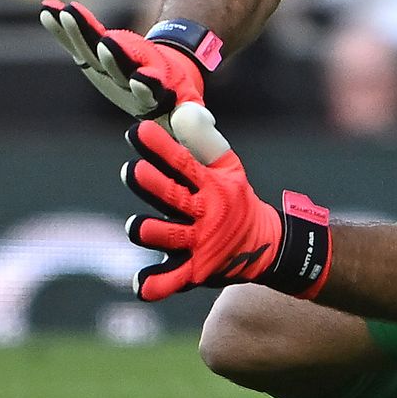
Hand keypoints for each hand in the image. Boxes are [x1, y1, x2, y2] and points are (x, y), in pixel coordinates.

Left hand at [40, 0, 204, 117]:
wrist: (152, 88)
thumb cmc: (173, 98)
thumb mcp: (188, 109)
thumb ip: (192, 117)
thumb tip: (199, 118)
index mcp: (150, 98)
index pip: (148, 93)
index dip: (145, 85)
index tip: (142, 78)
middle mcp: (122, 85)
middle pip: (115, 69)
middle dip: (110, 55)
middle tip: (105, 42)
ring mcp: (103, 71)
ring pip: (90, 51)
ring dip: (78, 32)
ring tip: (67, 13)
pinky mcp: (90, 58)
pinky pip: (73, 41)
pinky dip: (61, 27)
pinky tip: (48, 9)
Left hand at [121, 119, 331, 302]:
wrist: (265, 246)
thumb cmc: (237, 200)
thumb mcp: (229, 168)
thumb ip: (204, 142)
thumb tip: (182, 112)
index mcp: (212, 185)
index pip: (183, 162)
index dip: (160, 147)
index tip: (138, 131)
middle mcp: (206, 214)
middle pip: (175, 198)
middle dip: (152, 184)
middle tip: (132, 171)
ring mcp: (200, 244)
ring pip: (171, 238)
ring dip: (152, 233)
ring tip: (135, 226)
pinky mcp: (195, 270)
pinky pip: (174, 279)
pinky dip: (158, 284)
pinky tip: (141, 285)